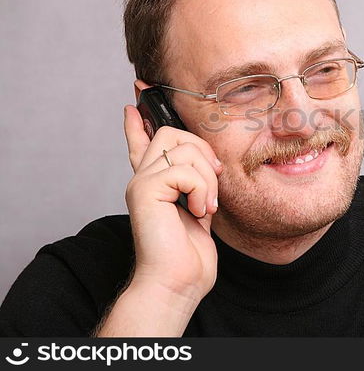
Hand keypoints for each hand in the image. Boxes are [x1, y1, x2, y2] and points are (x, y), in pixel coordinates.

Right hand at [122, 104, 222, 303]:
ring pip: (184, 148)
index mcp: (154, 181)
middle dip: (203, 152)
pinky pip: (185, 170)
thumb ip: (196, 180)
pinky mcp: (145, 190)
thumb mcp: (200, 206)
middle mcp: (143, 177)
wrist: (178, 281)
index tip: (138, 95)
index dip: (141, 118)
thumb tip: (202, 157)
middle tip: (213, 182)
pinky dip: (202, 191)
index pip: (142, 139)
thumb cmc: (189, 252)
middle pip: (173, 132)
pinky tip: (199, 212)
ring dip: (208, 178)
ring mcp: (141, 182)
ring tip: (206, 206)